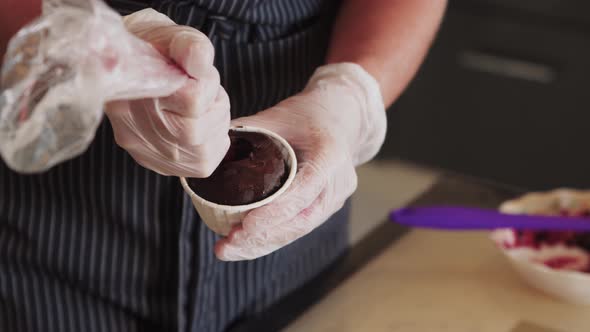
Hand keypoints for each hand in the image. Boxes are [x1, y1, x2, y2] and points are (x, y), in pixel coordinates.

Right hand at [105, 9, 229, 176]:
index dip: (206, 85)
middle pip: (195, 133)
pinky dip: (211, 145)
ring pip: (201, 154)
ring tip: (199, 107)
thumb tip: (200, 59)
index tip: (196, 73)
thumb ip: (190, 47)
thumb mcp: (175, 36)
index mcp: (133, 90)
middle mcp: (131, 126)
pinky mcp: (154, 162)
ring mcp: (141, 149)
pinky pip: (200, 166)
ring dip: (213, 127)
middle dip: (213, 109)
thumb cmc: (158, 48)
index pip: (191, 101)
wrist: (134, 62)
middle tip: (201, 90)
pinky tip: (199, 125)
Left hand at [215, 63, 386, 260]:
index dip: (276, 212)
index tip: (246, 225)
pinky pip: (298, 227)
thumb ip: (249, 131)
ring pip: (298, 230)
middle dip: (262, 237)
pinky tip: (244, 245)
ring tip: (227, 249)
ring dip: (263, 244)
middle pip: (301, 220)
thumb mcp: (279, 114)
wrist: (341, 117)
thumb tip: (212, 150)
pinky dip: (271, 238)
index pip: (304, 192)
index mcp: (330, 156)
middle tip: (227, 245)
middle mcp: (338, 183)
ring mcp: (334, 199)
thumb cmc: (309, 113)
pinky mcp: (325, 208)